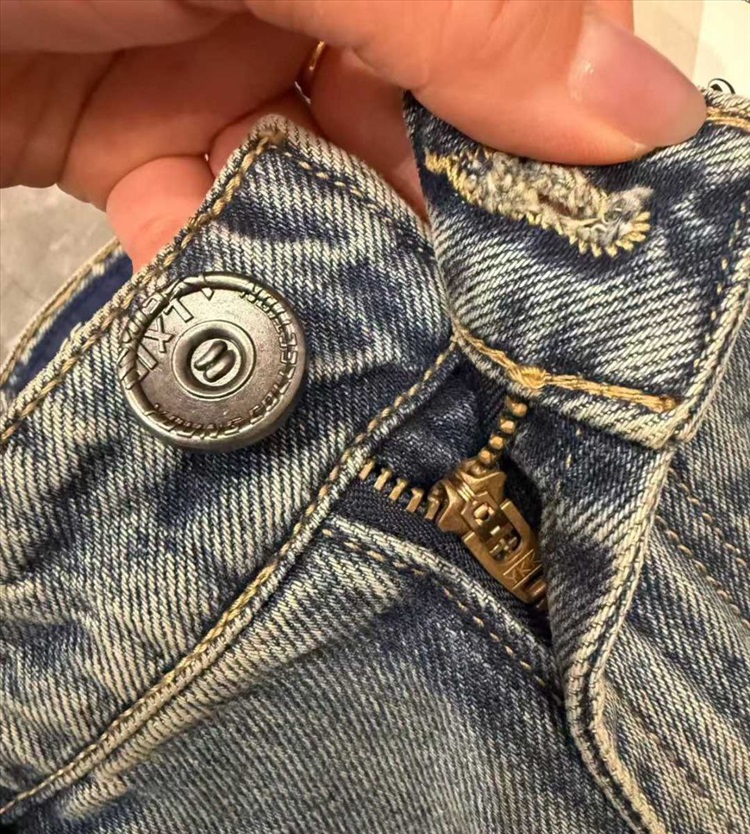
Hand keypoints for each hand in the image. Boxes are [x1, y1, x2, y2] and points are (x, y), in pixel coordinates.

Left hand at [0, 0, 704, 268]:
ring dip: (314, 244)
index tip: (575, 225)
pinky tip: (189, 253)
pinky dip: (205, 249)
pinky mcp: (131, 126)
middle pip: (421, 110)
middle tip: (456, 302)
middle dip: (427, 207)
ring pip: (319, 178)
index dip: (552, 109)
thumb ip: (462, 8)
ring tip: (320, 292)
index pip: (515, 10)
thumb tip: (647, 105)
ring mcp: (213, 44)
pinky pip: (206, 209)